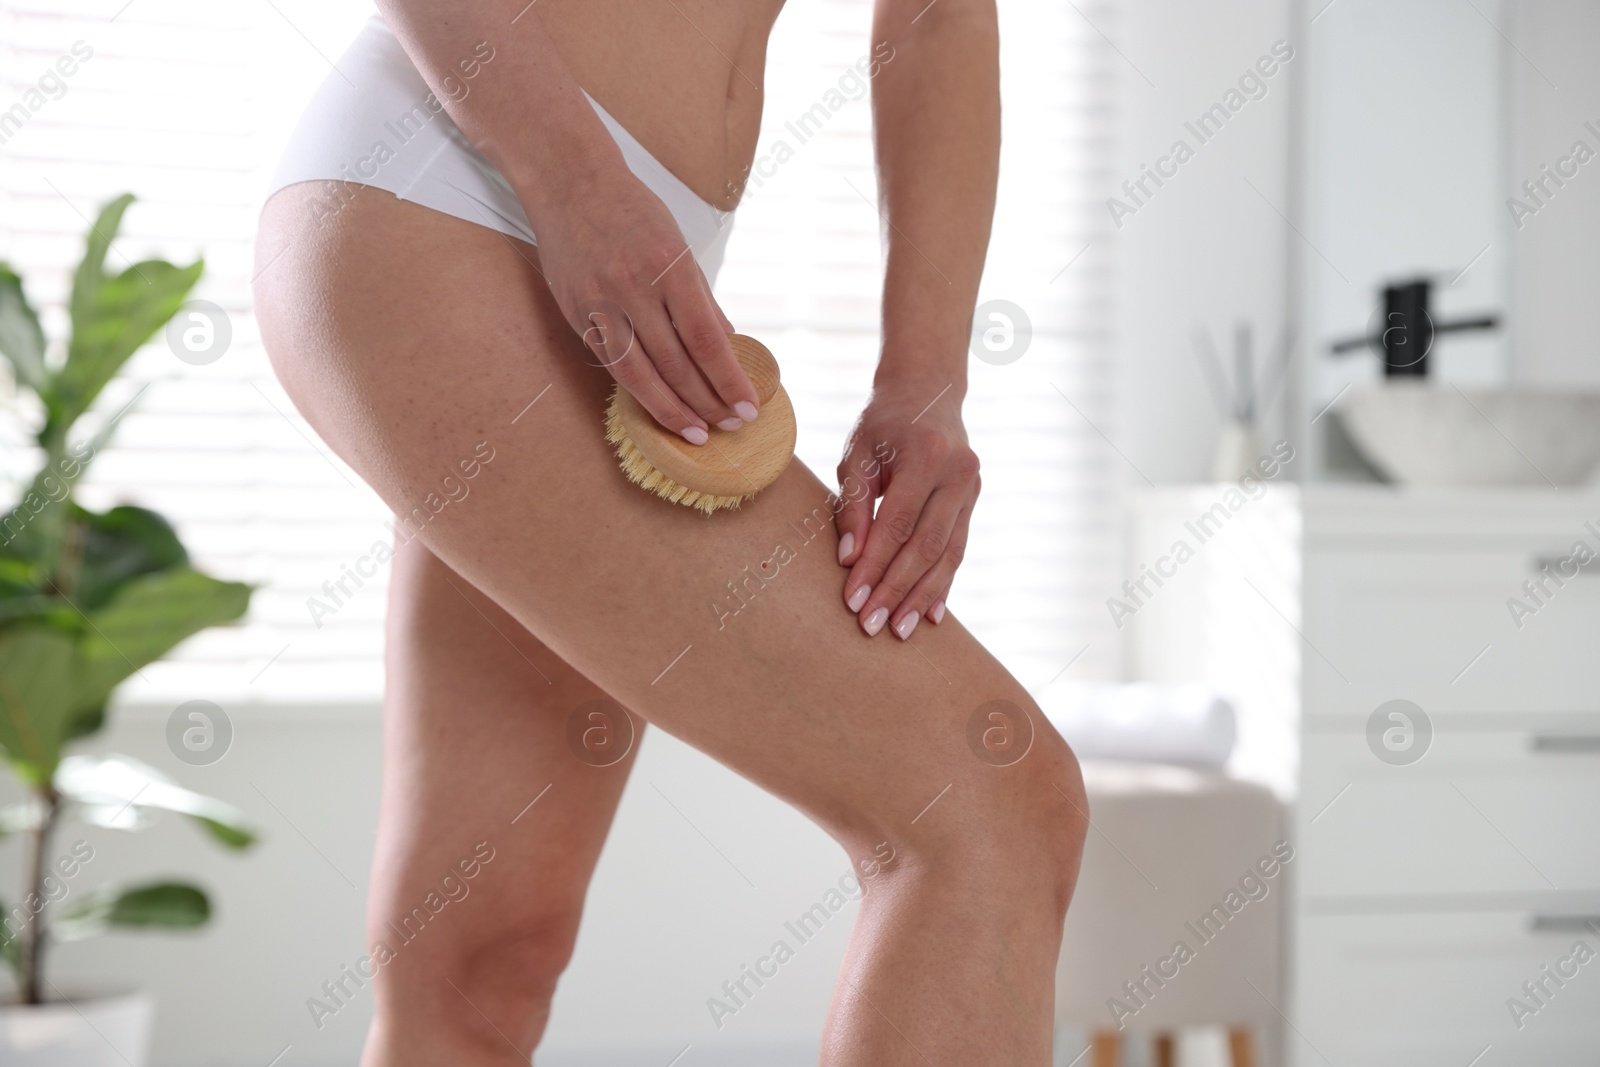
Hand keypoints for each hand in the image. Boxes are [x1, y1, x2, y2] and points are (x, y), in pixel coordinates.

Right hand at [533, 170, 759, 442]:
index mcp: (669, 266)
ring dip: (672, 410)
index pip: (706, 339)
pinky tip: (658, 407)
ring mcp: (600, 302)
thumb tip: (728, 344)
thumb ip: (701, 299)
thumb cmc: (632, 210)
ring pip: (641, 374)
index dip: (729, 380)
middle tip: (729, 427)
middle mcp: (634, 287)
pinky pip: (612, 363)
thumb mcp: (678, 245)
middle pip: (676, 364)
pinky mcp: (577, 313)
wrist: (569, 181)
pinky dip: (638, 390)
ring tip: (696, 432)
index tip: (748, 407)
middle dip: (707, 402)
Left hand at [834, 385, 979, 638]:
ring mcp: (972, 488)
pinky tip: (930, 613)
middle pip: (926, 546)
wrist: (927, 391)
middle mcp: (958, 473)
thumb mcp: (857, 454)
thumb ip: (853, 505)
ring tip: (900, 629)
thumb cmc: (881, 424)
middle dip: (897, 589)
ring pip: (948, 554)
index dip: (875, 565)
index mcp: (926, 456)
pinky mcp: (974, 501)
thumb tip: (850, 560)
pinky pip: (958, 548)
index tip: (853, 598)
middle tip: (871, 624)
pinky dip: (943, 583)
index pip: (898, 524)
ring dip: (922, 595)